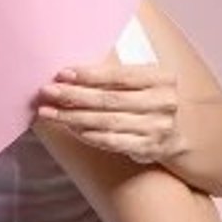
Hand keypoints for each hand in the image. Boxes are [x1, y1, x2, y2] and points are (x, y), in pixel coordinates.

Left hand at [35, 53, 182, 164]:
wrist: (175, 134)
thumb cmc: (148, 100)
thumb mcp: (142, 81)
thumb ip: (115, 74)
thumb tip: (70, 73)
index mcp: (162, 78)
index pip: (120, 75)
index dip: (89, 75)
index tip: (62, 74)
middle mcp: (163, 102)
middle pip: (109, 99)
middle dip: (74, 95)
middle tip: (47, 91)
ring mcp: (157, 128)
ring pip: (107, 122)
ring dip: (73, 117)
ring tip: (49, 111)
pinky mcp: (148, 148)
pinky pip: (112, 141)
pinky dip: (88, 135)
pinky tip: (70, 128)